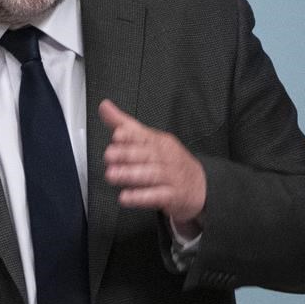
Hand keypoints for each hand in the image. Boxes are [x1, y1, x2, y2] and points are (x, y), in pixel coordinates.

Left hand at [99, 99, 205, 226]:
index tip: (116, 136)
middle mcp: (166, 157)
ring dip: (130, 175)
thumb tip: (104, 106)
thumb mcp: (149, 140)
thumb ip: (124, 125)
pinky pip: (157, 196)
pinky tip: (125, 197)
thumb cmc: (169, 161)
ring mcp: (171, 177)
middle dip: (126, 155)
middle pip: (147, 154)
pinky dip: (140, 197)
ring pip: (151, 174)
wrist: (200, 185)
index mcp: (159, 141)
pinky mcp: (173, 196)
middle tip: (108, 156)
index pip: (145, 136)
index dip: (131, 136)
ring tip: (112, 175)